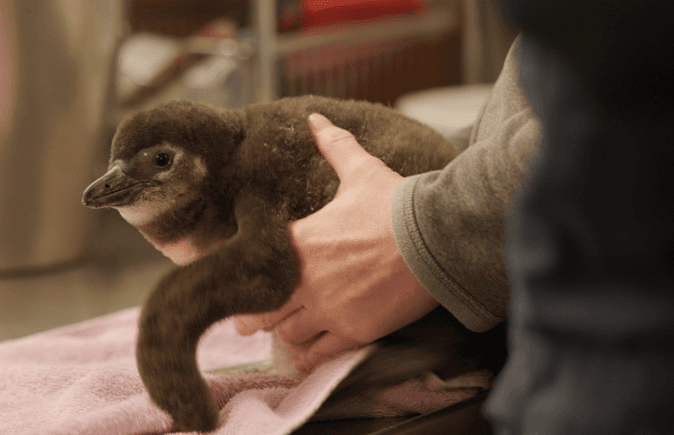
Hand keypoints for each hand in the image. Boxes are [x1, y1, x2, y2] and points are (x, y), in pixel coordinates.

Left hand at [234, 113, 438, 371]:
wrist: (435, 238)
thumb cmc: (397, 204)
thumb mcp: (362, 171)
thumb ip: (334, 147)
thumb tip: (316, 119)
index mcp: (300, 241)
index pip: (254, 268)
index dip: (242, 281)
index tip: (238, 287)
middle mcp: (306, 279)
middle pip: (263, 310)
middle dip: (255, 315)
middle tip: (249, 320)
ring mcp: (329, 309)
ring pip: (288, 334)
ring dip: (284, 333)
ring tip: (284, 331)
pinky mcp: (354, 331)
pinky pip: (318, 355)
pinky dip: (307, 358)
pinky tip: (304, 357)